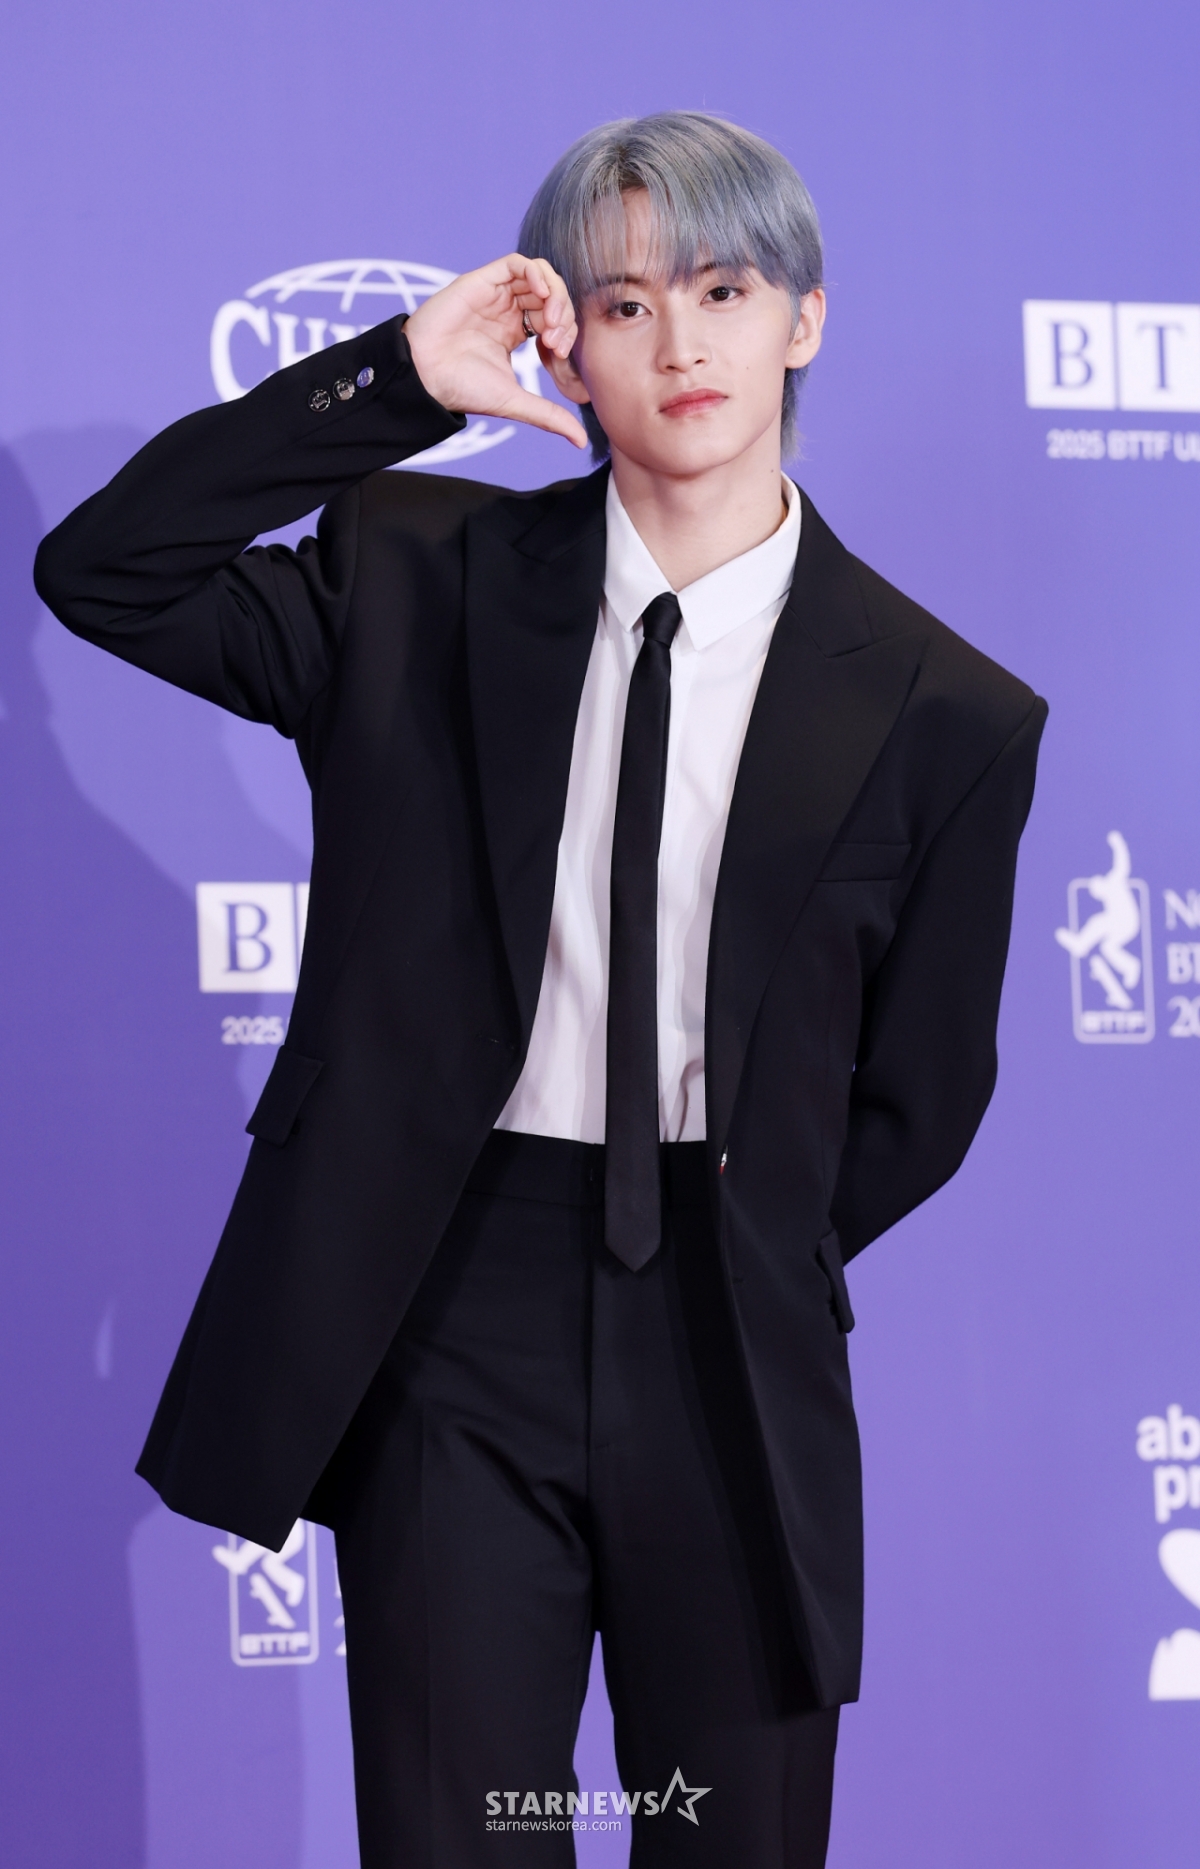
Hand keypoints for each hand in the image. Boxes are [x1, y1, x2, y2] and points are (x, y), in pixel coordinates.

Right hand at [404, 254, 588, 448]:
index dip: (565, 330)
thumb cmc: (462, 389)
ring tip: (549, 320)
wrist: (426, 376)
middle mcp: (506, 309)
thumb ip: (549, 415)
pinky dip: (536, 273)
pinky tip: (540, 294)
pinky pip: (517, 262)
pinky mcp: (482, 281)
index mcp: (514, 332)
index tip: (557, 352)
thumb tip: (581, 441)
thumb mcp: (515, 401)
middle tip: (555, 339)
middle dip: (563, 314)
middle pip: (551, 295)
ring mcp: (496, 294)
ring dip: (554, 294)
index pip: (554, 318)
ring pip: (540, 275)